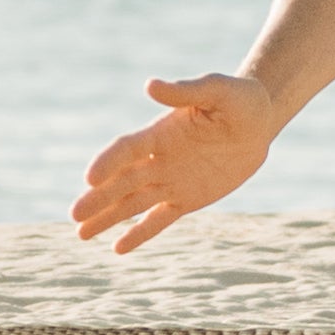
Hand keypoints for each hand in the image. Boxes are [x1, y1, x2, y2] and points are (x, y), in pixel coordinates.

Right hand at [71, 72, 277, 253]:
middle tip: (75, 214)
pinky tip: (117, 249)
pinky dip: (140, 233)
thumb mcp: (217, 90)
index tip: (91, 178)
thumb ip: (184, 90)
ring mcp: (171, 180)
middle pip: (122, 181)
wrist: (259, 121)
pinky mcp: (187, 199)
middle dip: (98, 198)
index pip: (127, 149)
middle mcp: (159, 159)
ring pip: (133, 203)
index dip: (109, 162)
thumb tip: (150, 85)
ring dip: (108, 217)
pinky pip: (160, 219)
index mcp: (161, 132)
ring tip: (80, 234)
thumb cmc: (239, 99)